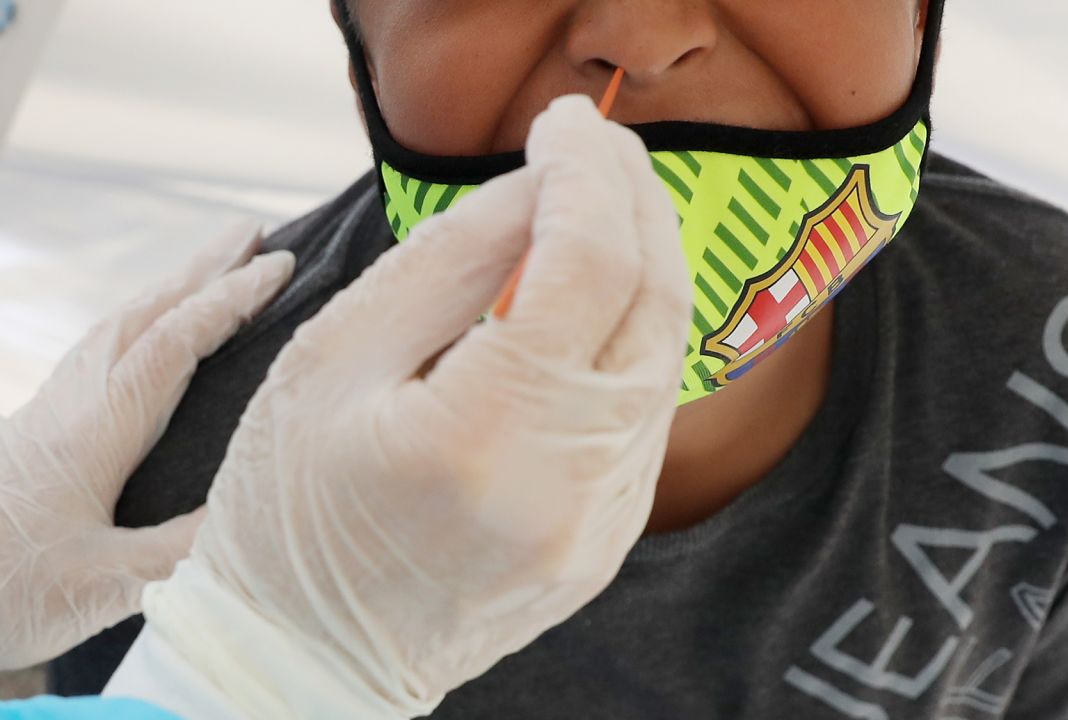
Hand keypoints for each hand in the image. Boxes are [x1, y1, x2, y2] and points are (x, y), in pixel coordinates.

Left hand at [0, 228, 293, 670]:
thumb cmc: (5, 590)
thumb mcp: (103, 585)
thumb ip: (182, 549)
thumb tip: (257, 511)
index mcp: (96, 429)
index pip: (173, 343)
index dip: (229, 300)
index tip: (279, 265)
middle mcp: (73, 402)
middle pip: (144, 313)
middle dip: (203, 268)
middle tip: (253, 231)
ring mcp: (53, 409)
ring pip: (119, 325)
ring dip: (172, 288)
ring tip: (212, 266)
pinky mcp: (42, 426)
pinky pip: (103, 348)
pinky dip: (143, 320)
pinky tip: (151, 333)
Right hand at [142, 96, 691, 717]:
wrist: (305, 663)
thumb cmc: (288, 512)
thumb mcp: (333, 358)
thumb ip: (447, 261)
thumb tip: (537, 188)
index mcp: (482, 437)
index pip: (585, 266)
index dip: (586, 174)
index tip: (561, 124)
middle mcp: (567, 488)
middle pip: (651, 305)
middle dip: (634, 204)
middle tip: (595, 149)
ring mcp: (600, 525)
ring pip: (664, 359)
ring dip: (643, 266)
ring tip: (596, 208)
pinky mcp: (608, 542)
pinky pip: (647, 416)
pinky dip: (632, 339)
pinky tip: (595, 302)